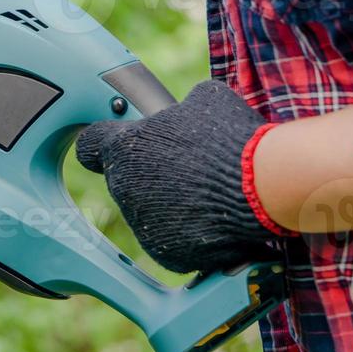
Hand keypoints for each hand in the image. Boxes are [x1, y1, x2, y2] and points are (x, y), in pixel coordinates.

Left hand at [76, 81, 281, 274]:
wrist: (262, 187)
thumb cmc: (233, 138)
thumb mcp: (205, 99)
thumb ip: (181, 107)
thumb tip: (188, 110)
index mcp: (124, 148)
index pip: (90, 146)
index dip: (103, 143)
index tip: (115, 145)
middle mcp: (123, 188)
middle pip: (126, 179)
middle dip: (149, 173)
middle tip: (188, 168)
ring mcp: (142, 224)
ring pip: (148, 210)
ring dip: (169, 202)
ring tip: (208, 192)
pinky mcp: (165, 252)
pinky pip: (171, 238)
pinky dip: (188, 230)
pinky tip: (214, 218)